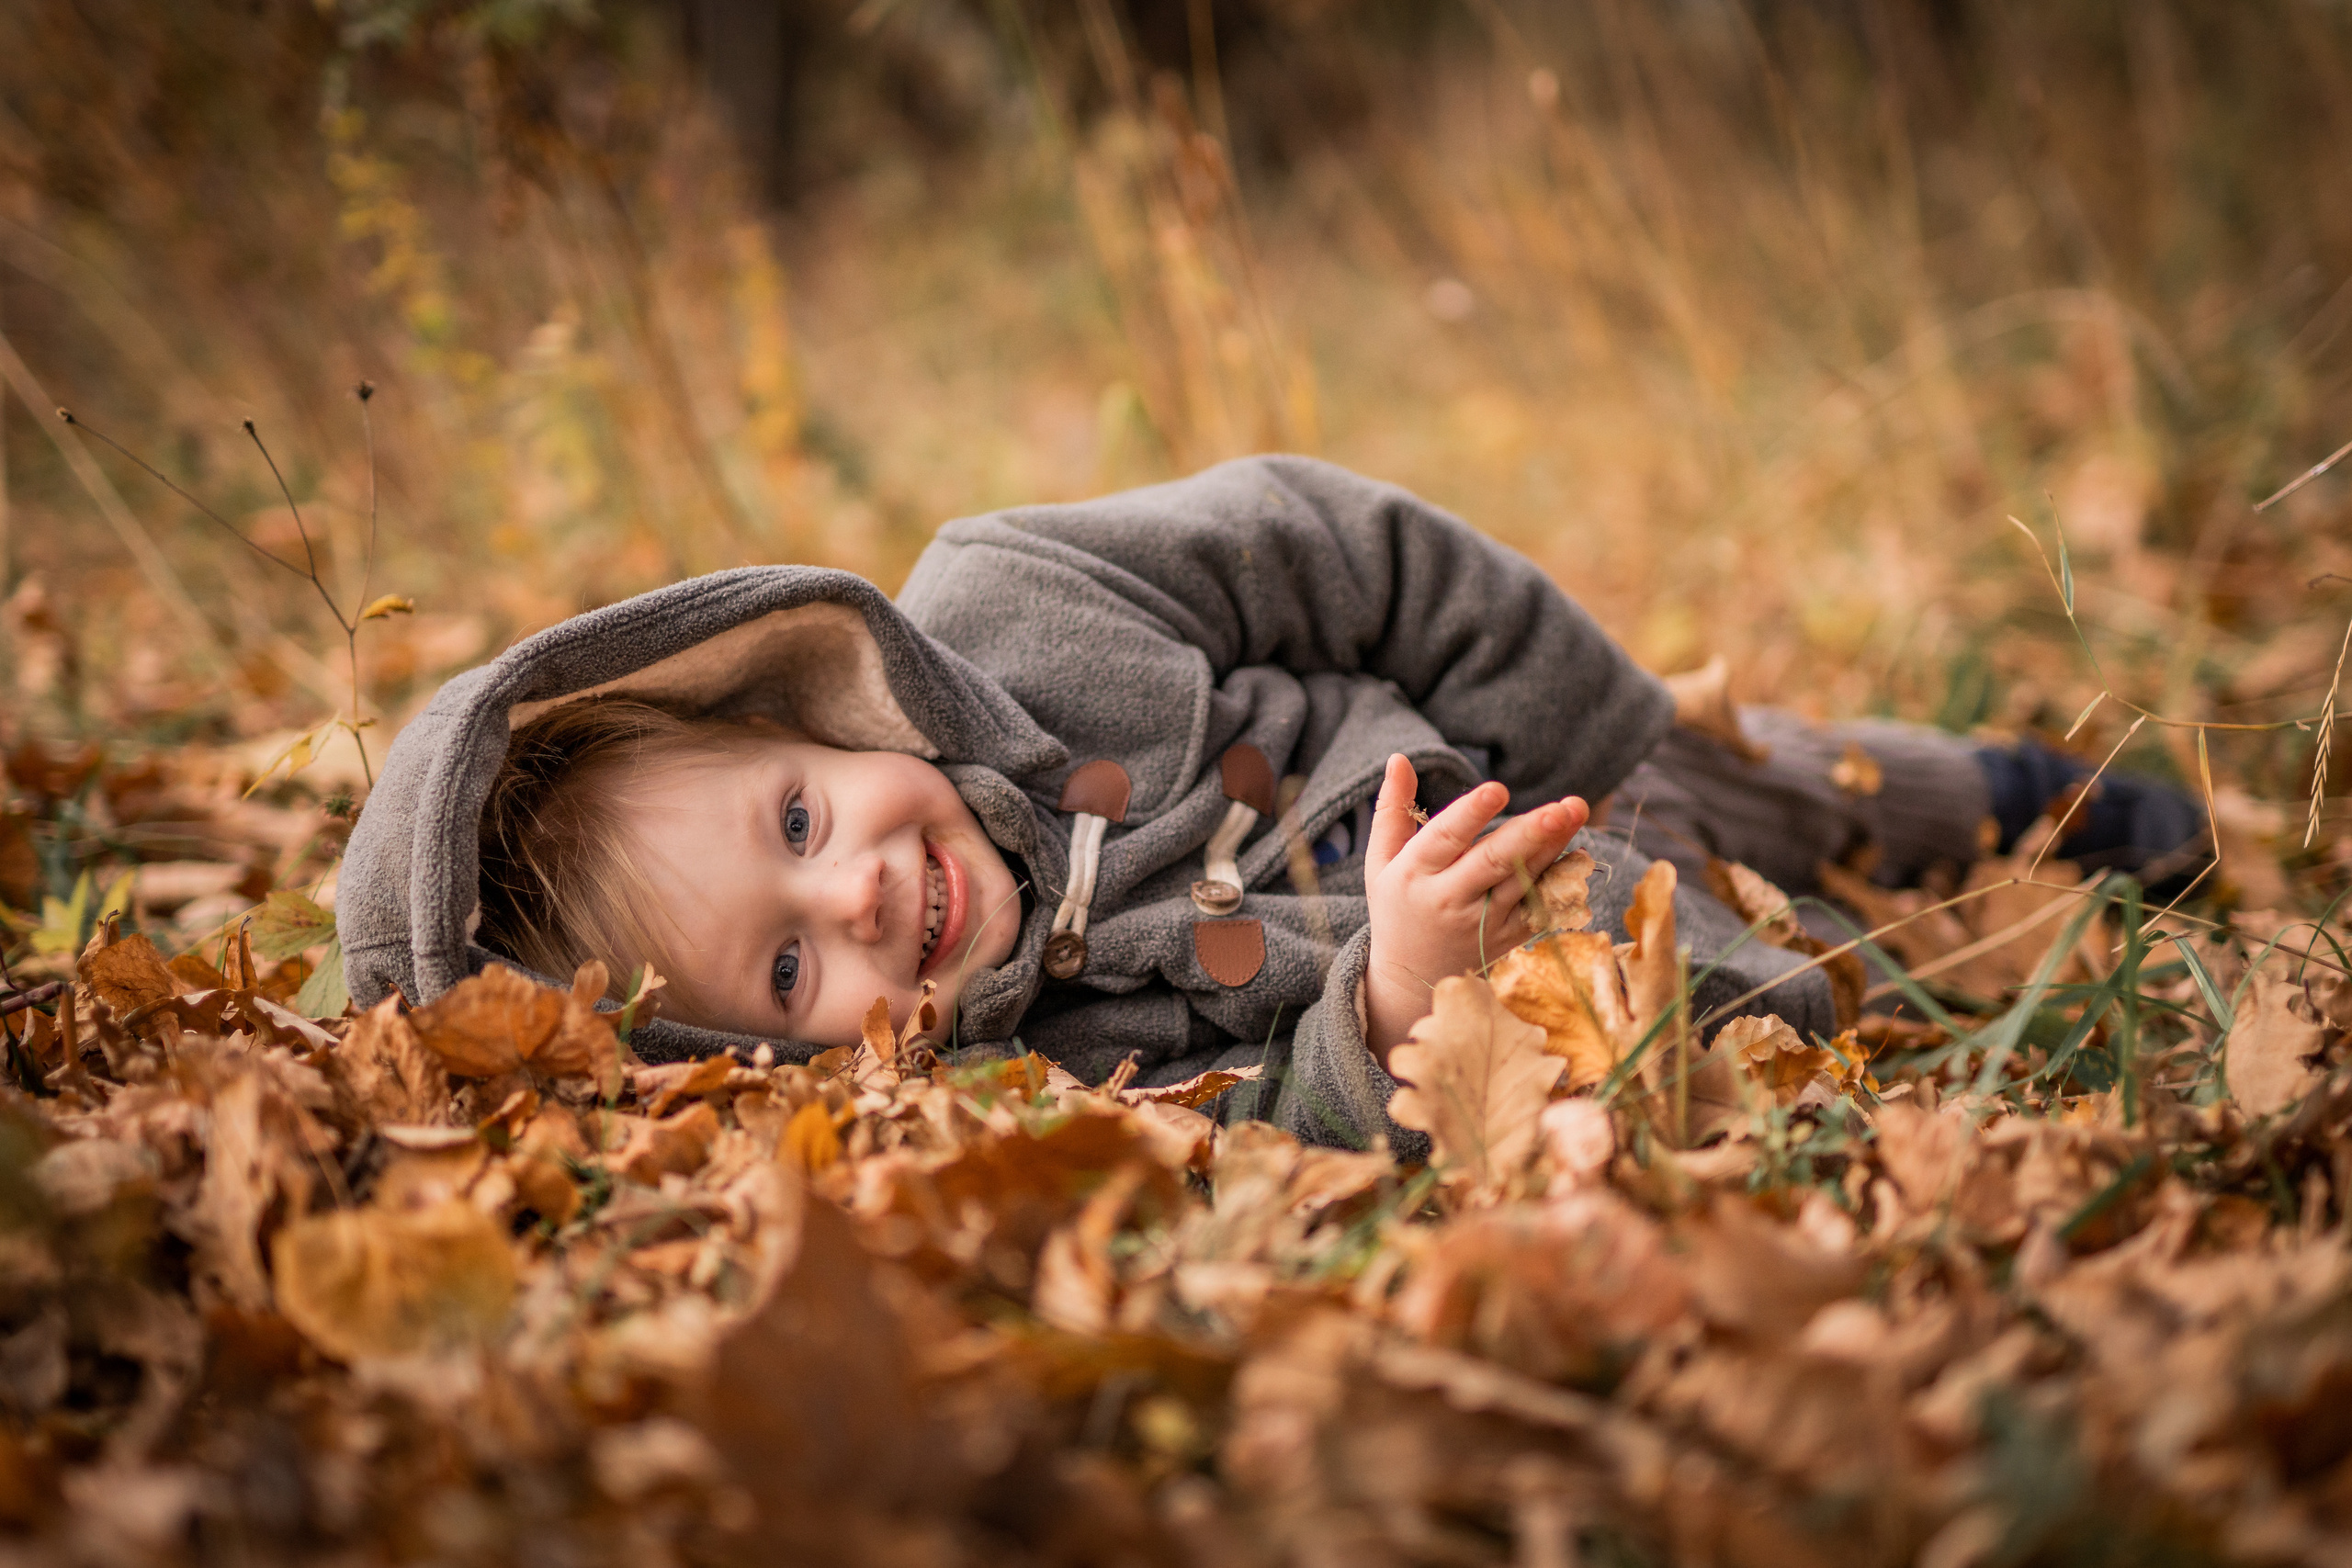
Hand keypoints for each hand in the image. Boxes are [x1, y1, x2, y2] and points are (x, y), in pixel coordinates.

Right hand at [1361, 754, 1588, 1068]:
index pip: (1444, 840)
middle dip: (1530, 832)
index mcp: (1414, 875)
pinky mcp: (1508, 937)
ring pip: (1522, 880)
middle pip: (1493, 862)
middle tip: (1562, 806)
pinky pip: (1538, 906)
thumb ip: (1392, 810)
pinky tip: (1575, 852)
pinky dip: (1558, 880)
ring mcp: (1481, 923)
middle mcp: (1448, 900)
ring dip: (1552, 846)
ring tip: (1574, 811)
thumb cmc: (1397, 906)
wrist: (1410, 977)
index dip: (1472, 814)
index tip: (1498, 789)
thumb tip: (1399, 758)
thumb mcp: (1382, 861)